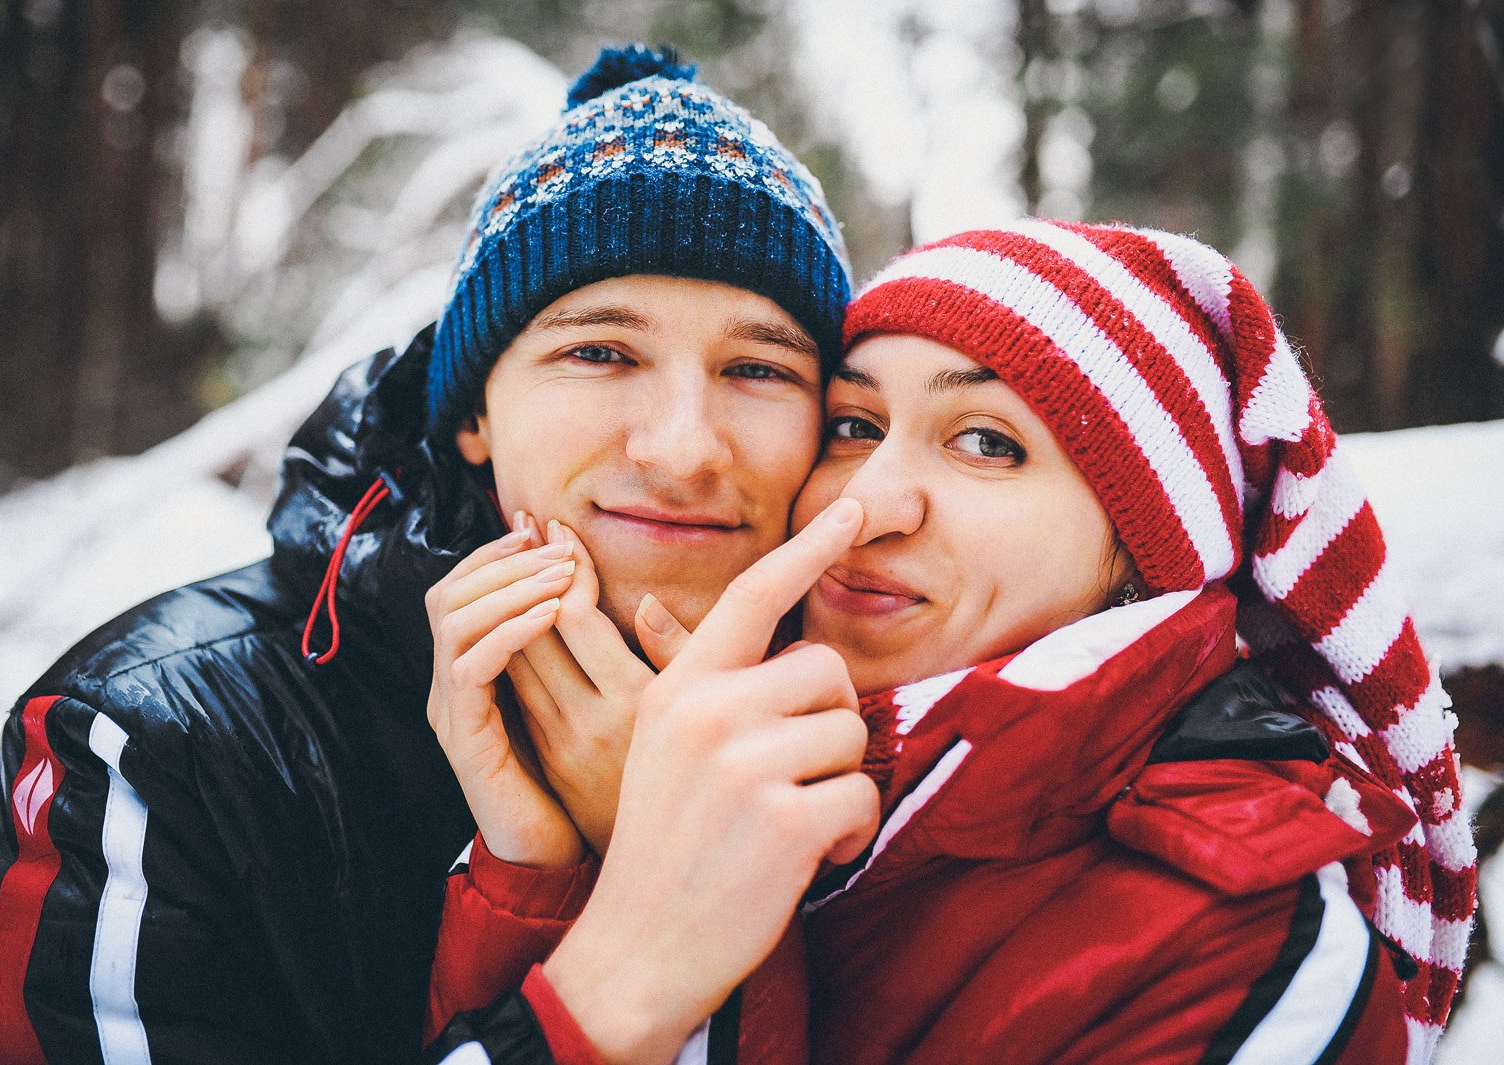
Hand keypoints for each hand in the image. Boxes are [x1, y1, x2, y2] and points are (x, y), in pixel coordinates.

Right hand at [424, 521, 585, 868]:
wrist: (556, 859)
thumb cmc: (582, 781)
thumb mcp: (593, 698)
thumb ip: (589, 644)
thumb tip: (608, 586)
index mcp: (478, 668)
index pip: (467, 586)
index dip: (502, 552)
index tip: (550, 528)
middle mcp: (456, 683)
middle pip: (451, 591)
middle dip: (505, 559)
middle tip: (559, 544)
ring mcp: (455, 711)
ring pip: (453, 618)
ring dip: (509, 585)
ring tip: (561, 573)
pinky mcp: (466, 739)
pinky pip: (470, 667)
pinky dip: (508, 632)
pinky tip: (548, 615)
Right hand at [542, 498, 880, 1064]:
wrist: (640, 946)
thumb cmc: (669, 846)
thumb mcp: (665, 750)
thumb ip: (714, 694)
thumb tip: (788, 656)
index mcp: (678, 688)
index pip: (753, 596)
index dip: (809, 546)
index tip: (853, 507)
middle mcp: (707, 711)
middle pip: (826, 672)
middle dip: (830, 726)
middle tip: (791, 781)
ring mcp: (743, 763)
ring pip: (851, 733)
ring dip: (839, 784)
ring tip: (790, 824)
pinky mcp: (783, 818)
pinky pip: (863, 796)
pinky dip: (850, 832)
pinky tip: (806, 858)